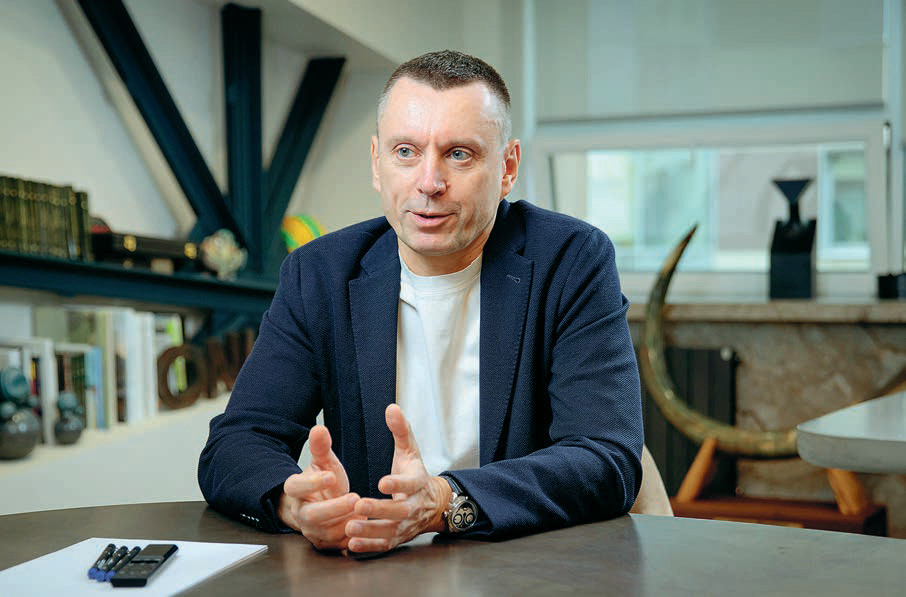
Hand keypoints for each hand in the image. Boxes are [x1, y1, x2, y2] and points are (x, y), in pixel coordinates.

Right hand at [278, 425, 361, 550]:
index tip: (331, 476)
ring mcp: (312, 531)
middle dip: (334, 508)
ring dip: (347, 523)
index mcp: (296, 491)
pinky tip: (366, 527)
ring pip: (327, 534)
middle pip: (311, 515)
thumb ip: (321, 447)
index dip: (312, 483)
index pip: (296, 487)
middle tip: (355, 497)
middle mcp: (300, 513)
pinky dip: (352, 539)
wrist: (324, 506)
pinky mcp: (325, 545)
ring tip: (364, 511)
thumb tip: (318, 428)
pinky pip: (338, 546)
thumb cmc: (325, 482)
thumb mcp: (324, 463)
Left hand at [345, 404, 451, 552]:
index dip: (397, 483)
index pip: (409, 484)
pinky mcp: (397, 538)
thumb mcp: (411, 450)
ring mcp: (405, 525)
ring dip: (370, 531)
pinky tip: (351, 544)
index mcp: (417, 483)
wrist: (433, 504)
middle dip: (379, 510)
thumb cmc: (415, 473)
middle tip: (359, 505)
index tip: (382, 481)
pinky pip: (384, 545)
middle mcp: (413, 506)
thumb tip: (391, 407)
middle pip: (399, 511)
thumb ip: (401, 430)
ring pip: (389, 531)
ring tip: (350, 527)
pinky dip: (369, 547)